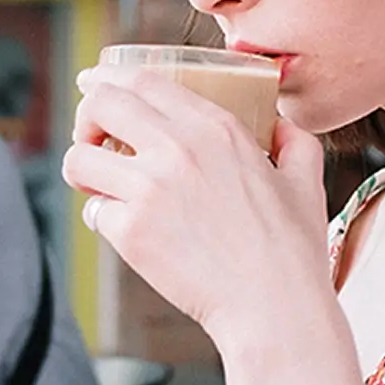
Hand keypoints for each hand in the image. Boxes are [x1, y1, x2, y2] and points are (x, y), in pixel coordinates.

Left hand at [63, 66, 331, 347]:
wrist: (274, 306)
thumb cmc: (293, 250)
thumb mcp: (305, 180)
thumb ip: (293, 141)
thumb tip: (279, 126)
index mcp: (216, 128)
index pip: (142, 81)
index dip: (108, 78)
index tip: (95, 82)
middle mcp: (178, 149)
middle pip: (100, 104)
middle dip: (85, 116)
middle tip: (92, 137)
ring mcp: (150, 190)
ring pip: (79, 158)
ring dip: (81, 168)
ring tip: (96, 183)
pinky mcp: (131, 231)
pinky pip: (93, 211)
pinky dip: (102, 218)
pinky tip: (122, 228)